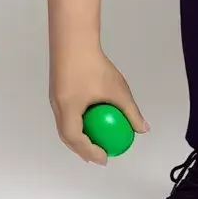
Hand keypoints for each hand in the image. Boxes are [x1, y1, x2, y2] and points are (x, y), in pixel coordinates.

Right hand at [49, 45, 147, 163]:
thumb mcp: (117, 90)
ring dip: (77, 137)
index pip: (77, 139)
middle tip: (98, 156)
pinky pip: (65, 114)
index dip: (90, 152)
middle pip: (66, 136)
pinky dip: (76, 123)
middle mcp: (58, 107)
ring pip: (64, 125)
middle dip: (81, 149)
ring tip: (93, 142)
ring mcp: (55, 98)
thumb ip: (130, 111)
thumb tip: (142, 129)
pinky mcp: (57, 90)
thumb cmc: (95, 66)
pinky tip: (89, 118)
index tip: (105, 158)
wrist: (73, 40)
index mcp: (68, 110)